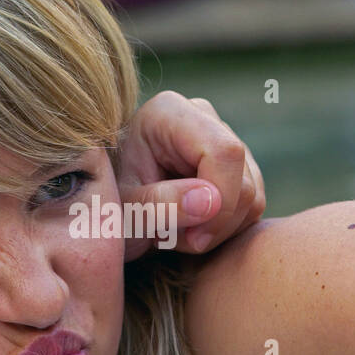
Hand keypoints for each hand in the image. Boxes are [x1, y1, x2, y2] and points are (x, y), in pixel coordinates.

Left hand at [116, 90, 265, 260]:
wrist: (102, 210)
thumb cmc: (104, 208)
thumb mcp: (122, 212)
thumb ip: (160, 205)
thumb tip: (211, 200)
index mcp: (168, 114)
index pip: (224, 153)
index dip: (220, 202)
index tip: (194, 238)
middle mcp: (201, 117)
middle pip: (243, 179)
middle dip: (216, 223)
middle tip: (171, 240)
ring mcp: (221, 139)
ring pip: (252, 195)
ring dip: (217, 230)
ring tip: (173, 232)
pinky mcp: (234, 166)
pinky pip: (251, 206)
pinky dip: (226, 229)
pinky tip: (189, 229)